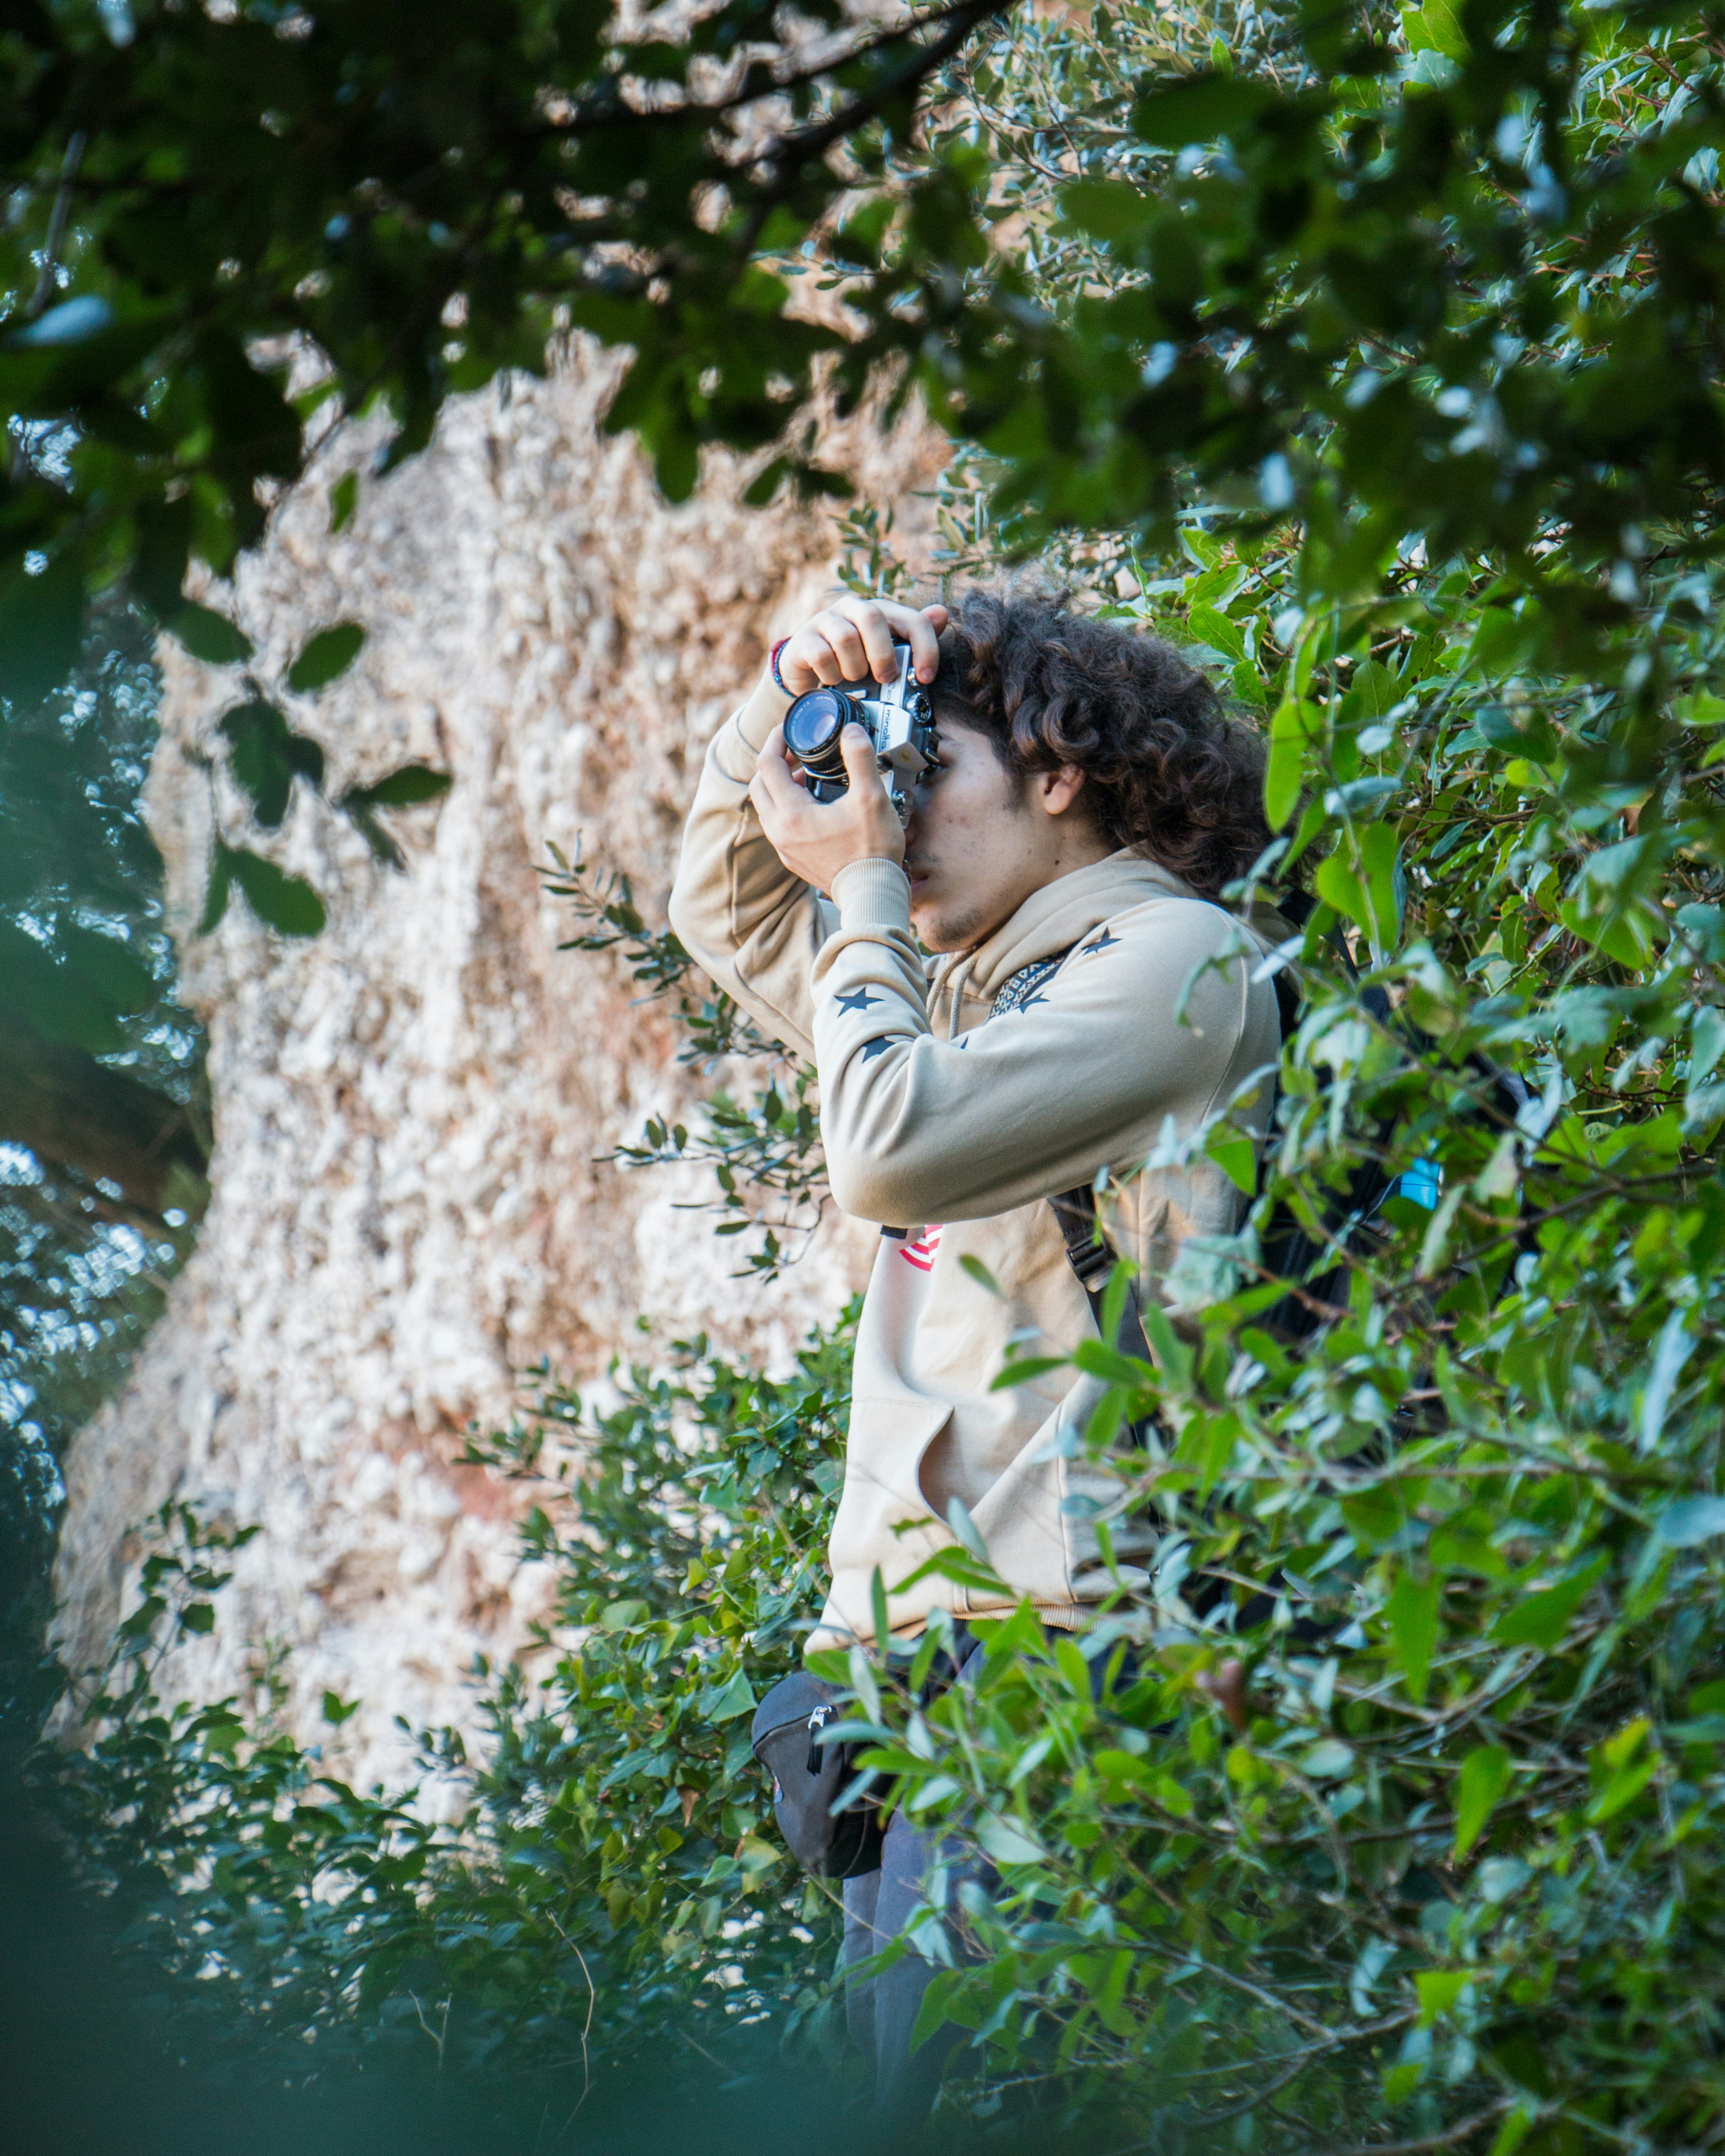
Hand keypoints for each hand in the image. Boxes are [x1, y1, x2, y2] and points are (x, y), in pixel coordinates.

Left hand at [749, 723, 905, 890]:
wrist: (871, 894)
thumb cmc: (872, 851)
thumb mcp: (871, 797)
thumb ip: (860, 758)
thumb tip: (851, 731)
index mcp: (792, 813)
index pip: (767, 764)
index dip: (776, 740)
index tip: (789, 730)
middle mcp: (780, 831)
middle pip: (759, 784)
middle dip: (774, 763)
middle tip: (798, 752)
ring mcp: (784, 848)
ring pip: (766, 806)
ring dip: (780, 786)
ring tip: (807, 777)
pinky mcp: (793, 859)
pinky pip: (778, 825)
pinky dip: (787, 807)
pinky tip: (813, 805)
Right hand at [774, 596, 947, 693]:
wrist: (808, 673)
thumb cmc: (854, 663)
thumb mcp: (886, 655)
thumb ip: (913, 638)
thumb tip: (942, 613)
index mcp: (880, 611)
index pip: (912, 618)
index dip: (924, 647)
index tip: (926, 677)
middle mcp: (852, 609)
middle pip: (872, 617)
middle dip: (883, 653)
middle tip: (885, 678)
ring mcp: (825, 620)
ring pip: (846, 637)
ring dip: (855, 667)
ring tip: (854, 681)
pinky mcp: (803, 639)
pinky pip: (821, 654)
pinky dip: (831, 673)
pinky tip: (833, 681)